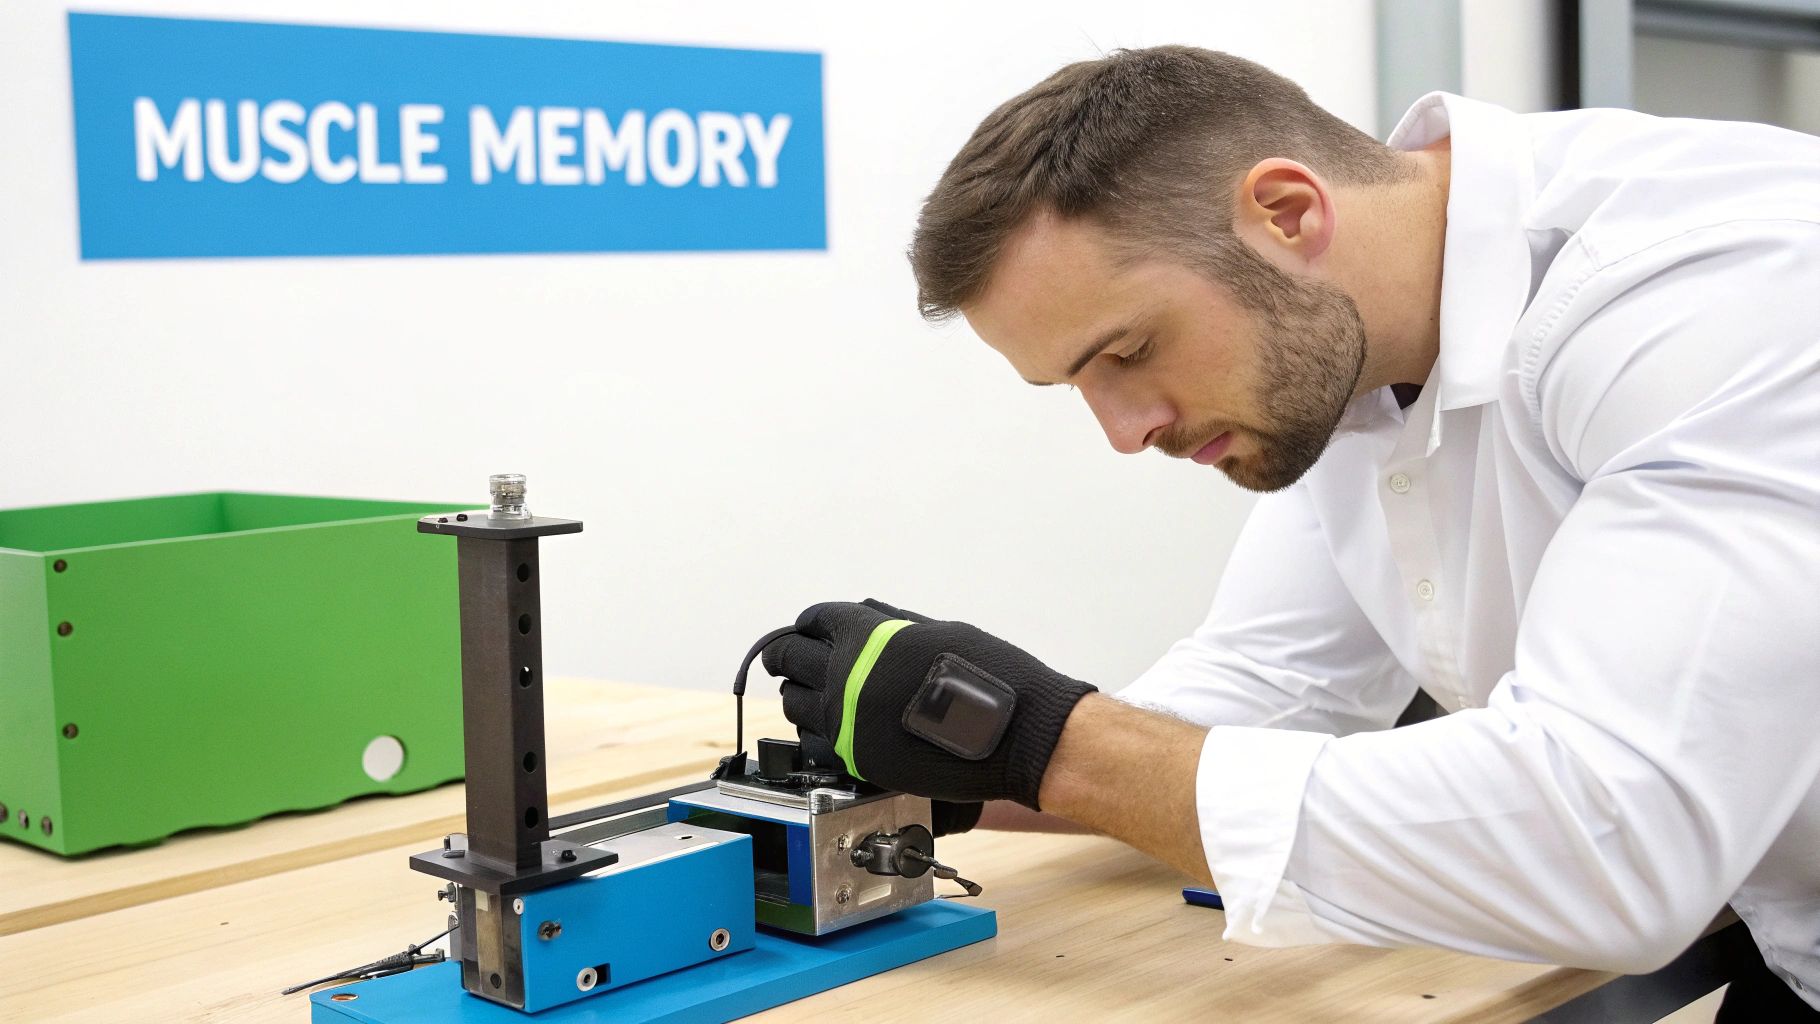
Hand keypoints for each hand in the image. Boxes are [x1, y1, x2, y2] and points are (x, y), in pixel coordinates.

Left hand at [759, 598, 1095, 808]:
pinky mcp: (859, 760)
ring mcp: (848, 722)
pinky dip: (820, 732)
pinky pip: (819, 742)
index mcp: (865, 636)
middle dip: (786, 656)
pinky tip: (835, 728)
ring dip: (801, 695)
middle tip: (788, 658)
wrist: (1018, 732)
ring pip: (796, 705)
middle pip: (788, 659)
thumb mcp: (938, 630)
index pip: (812, 622)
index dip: (809, 625)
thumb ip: (891, 627)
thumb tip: (867, 620)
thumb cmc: (992, 675)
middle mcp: (846, 677)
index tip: (808, 630)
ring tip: (814, 695)